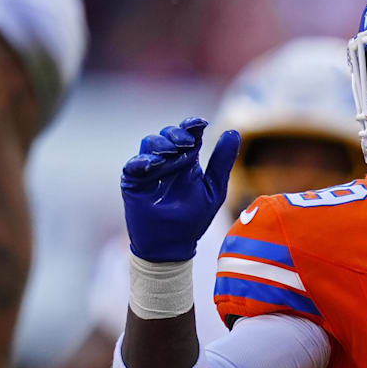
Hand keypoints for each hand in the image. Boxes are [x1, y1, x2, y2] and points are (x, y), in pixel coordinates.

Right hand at [121, 117, 239, 261]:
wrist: (173, 244)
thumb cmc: (195, 217)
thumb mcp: (214, 188)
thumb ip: (222, 161)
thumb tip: (233, 132)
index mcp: (189, 160)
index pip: (189, 134)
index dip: (192, 125)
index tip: (200, 123)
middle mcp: (169, 160)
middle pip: (168, 134)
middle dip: (176, 133)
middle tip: (187, 142)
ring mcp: (150, 169)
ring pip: (150, 143)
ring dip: (161, 144)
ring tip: (172, 152)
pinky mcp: (133, 181)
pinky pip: (133, 165)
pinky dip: (142, 161)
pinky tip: (153, 164)